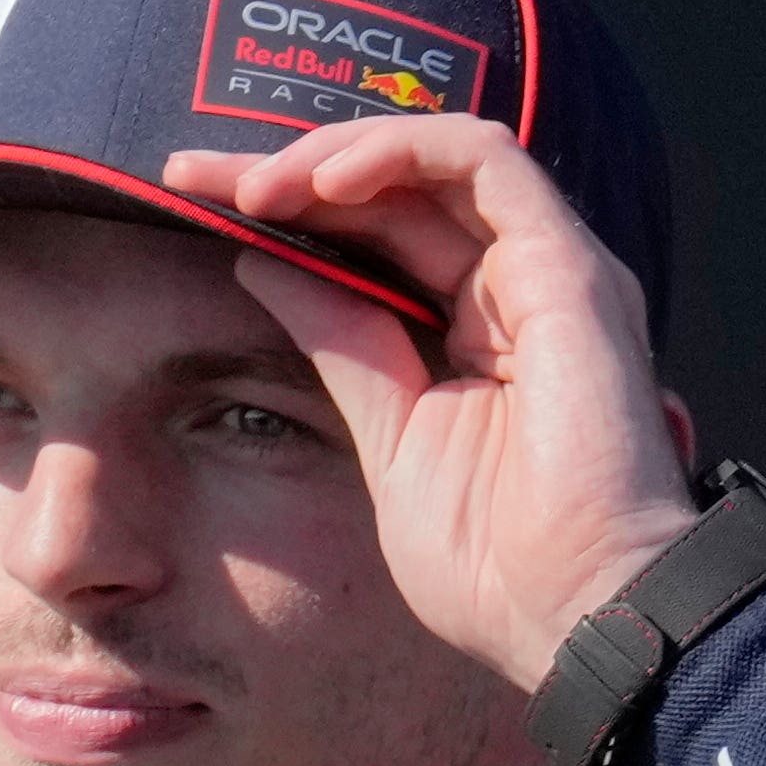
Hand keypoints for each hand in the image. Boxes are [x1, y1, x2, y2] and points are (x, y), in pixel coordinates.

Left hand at [164, 116, 698, 693]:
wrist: (574, 615)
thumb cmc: (496, 561)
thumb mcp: (385, 433)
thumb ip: (341, 342)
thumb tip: (262, 265)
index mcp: (474, 334)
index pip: (376, 236)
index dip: (289, 210)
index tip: (195, 204)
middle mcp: (514, 291)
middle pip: (397, 191)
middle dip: (290, 170)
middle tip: (192, 173)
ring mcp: (547, 274)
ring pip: (438, 158)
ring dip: (338, 153)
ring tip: (257, 182)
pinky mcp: (569, 268)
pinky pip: (486, 162)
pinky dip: (403, 150)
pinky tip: (327, 180)